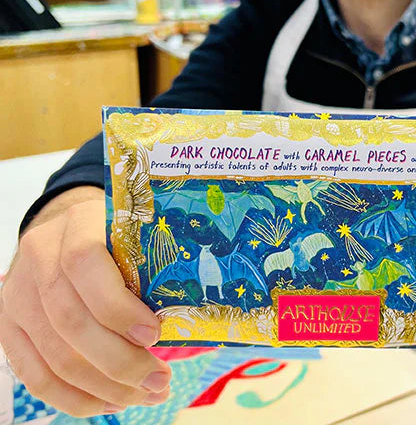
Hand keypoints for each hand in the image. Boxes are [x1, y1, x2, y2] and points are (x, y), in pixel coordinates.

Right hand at [0, 187, 171, 416]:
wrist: (66, 228)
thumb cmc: (115, 235)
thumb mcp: (132, 233)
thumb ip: (149, 263)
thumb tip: (187, 316)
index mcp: (76, 224)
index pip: (85, 264)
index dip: (119, 307)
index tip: (155, 335)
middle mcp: (39, 258)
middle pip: (71, 322)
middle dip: (121, 362)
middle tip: (161, 380)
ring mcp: (18, 295)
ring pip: (56, 357)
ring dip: (105, 387)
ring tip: (145, 394)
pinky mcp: (9, 327)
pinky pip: (36, 377)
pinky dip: (76, 398)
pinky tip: (112, 401)